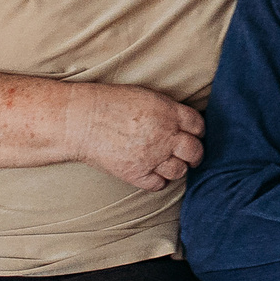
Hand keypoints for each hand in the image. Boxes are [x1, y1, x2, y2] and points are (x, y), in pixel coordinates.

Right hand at [65, 83, 205, 189]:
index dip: (197, 131)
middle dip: (194, 154)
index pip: (198, 126)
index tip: (193, 134)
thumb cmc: (109, 103)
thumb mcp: (145, 96)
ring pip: (180, 170)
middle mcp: (165, 135)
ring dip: (177, 168)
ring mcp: (152, 157)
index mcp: (168, 112)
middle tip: (189, 155)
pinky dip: (159, 180)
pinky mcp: (137, 174)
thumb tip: (182, 123)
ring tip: (167, 163)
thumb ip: (167, 110)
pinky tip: (152, 172)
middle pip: (195, 151)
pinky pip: (159, 184)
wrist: (81, 120)